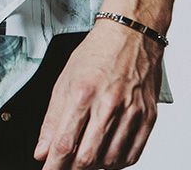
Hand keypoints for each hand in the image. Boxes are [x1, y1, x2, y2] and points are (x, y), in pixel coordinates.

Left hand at [32, 21, 163, 167]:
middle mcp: (109, 104)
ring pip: (110, 161)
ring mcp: (131, 112)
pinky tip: (107, 155)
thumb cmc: (98, 52)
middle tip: (65, 167)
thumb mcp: (65, 79)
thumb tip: (42, 150)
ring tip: (86, 155)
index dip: (53, 165)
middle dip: (71, 169)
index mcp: (83, 92)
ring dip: (94, 166)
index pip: (65, 142)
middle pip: (87, 157)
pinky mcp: (148, 117)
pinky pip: (132, 155)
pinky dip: (117, 163)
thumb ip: (52, 118)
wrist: (131, 34)